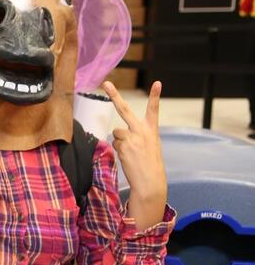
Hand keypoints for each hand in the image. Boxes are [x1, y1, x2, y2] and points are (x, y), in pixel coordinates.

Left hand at [104, 81, 167, 229]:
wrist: (150, 181)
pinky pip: (114, 143)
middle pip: (125, 109)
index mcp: (151, 131)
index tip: (158, 83)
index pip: (154, 110)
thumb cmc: (149, 164)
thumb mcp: (148, 146)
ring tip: (131, 153)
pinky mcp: (123, 145)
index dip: (155, 96)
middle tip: (106, 83)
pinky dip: (119, 149)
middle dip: (114, 95)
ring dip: (120, 142)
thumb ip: (135, 136)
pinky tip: (128, 158)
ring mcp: (132, 137)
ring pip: (116, 132)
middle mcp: (141, 131)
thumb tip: (117, 134)